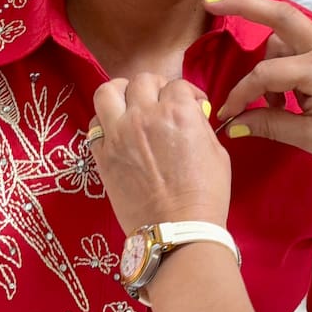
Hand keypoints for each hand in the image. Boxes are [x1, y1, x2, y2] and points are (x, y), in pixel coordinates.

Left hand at [89, 75, 231, 233]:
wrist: (178, 230)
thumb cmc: (206, 195)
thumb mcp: (217, 152)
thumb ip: (199, 125)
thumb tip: (190, 114)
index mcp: (178, 112)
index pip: (177, 85)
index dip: (187, 93)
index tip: (191, 105)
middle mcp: (144, 116)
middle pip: (142, 80)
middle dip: (155, 88)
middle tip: (160, 102)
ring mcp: (119, 135)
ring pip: (107, 92)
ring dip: (120, 94)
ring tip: (128, 105)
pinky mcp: (102, 156)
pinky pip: (94, 126)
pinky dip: (105, 123)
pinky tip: (116, 131)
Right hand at [207, 0, 311, 174]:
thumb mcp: (310, 138)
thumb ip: (269, 124)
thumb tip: (233, 123)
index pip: (266, 73)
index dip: (241, 94)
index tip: (227, 114)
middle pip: (279, 14)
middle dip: (244, 4)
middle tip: (212, 2)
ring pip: (288, 32)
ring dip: (270, 57)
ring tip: (278, 102)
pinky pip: (301, 44)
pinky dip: (285, 61)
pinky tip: (289, 96)